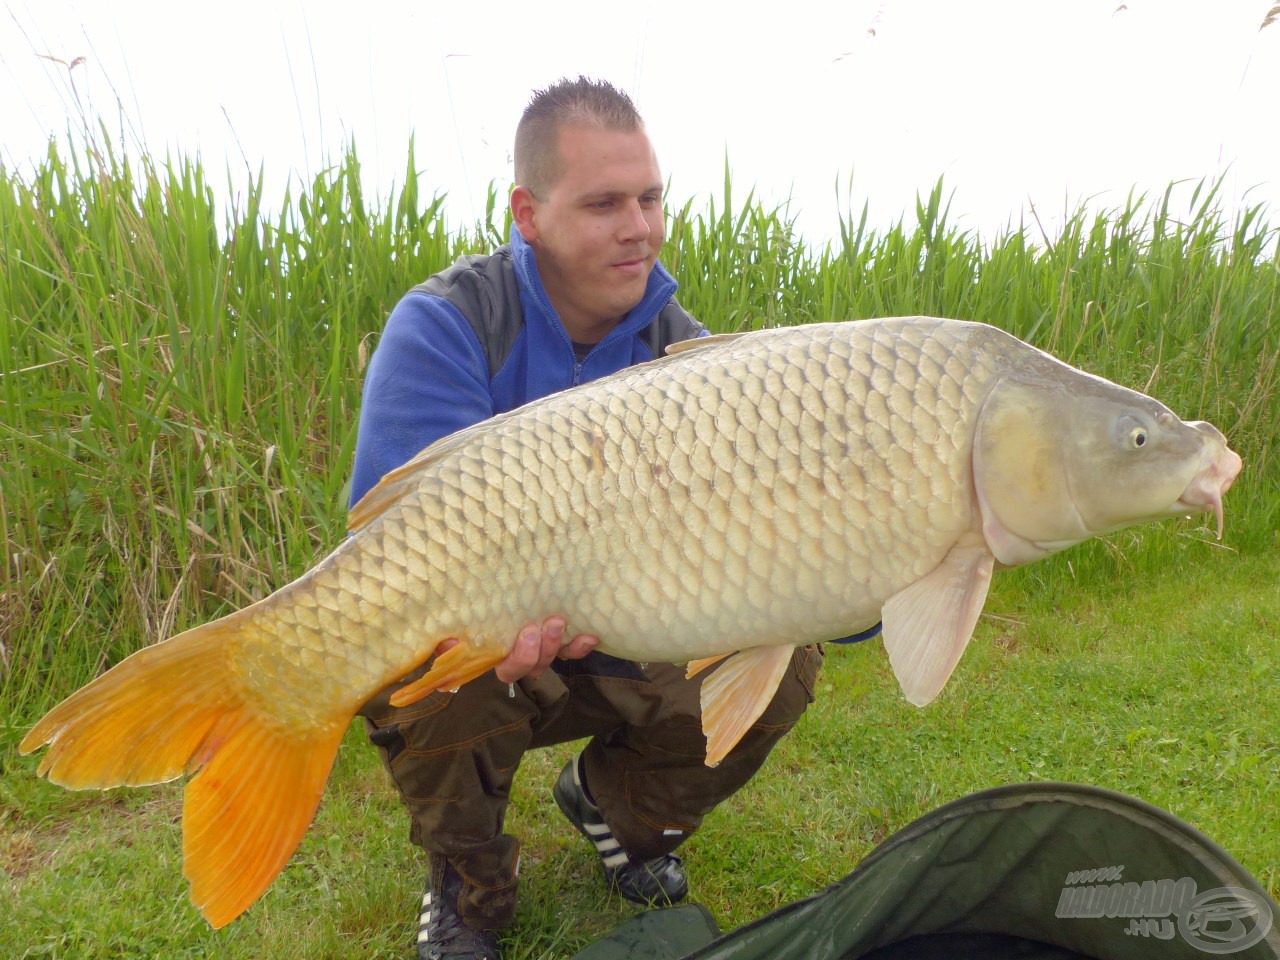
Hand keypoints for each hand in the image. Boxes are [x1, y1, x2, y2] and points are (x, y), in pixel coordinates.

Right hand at [435, 616, 598, 683]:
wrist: (499, 581)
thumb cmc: (479, 603)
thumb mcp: (463, 617)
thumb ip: (453, 635)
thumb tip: (449, 641)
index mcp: (498, 654)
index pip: (509, 669)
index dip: (520, 658)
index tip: (528, 634)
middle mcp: (522, 655)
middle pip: (535, 665)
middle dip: (543, 649)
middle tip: (549, 624)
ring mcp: (542, 646)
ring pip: (554, 656)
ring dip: (560, 644)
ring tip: (561, 622)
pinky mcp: (560, 637)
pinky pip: (572, 648)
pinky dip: (581, 644)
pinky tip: (590, 635)